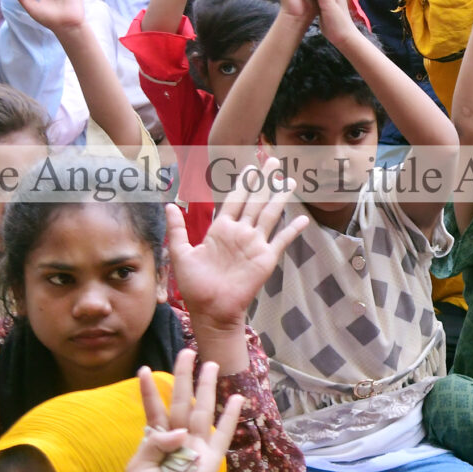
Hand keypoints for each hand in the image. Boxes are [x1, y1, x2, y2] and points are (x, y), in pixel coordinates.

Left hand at [122, 356, 243, 471]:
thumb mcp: (138, 466)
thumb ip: (154, 443)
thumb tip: (179, 432)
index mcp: (157, 442)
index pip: (153, 410)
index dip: (148, 391)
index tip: (143, 369)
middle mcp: (178, 440)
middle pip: (181, 402)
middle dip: (183, 377)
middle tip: (187, 352)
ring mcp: (196, 448)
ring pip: (202, 410)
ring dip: (205, 387)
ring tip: (209, 363)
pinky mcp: (210, 461)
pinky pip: (222, 435)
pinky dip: (230, 417)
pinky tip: (236, 398)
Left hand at [166, 176, 308, 335]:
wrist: (211, 311)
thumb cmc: (195, 286)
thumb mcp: (181, 254)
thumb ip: (177, 229)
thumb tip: (169, 205)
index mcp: (221, 229)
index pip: (234, 199)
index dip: (243, 183)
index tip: (251, 167)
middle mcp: (240, 233)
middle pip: (255, 200)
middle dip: (264, 181)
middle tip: (273, 161)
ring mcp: (255, 244)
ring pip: (270, 214)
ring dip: (280, 197)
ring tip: (289, 180)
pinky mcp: (266, 258)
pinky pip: (282, 240)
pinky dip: (293, 229)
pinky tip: (303, 218)